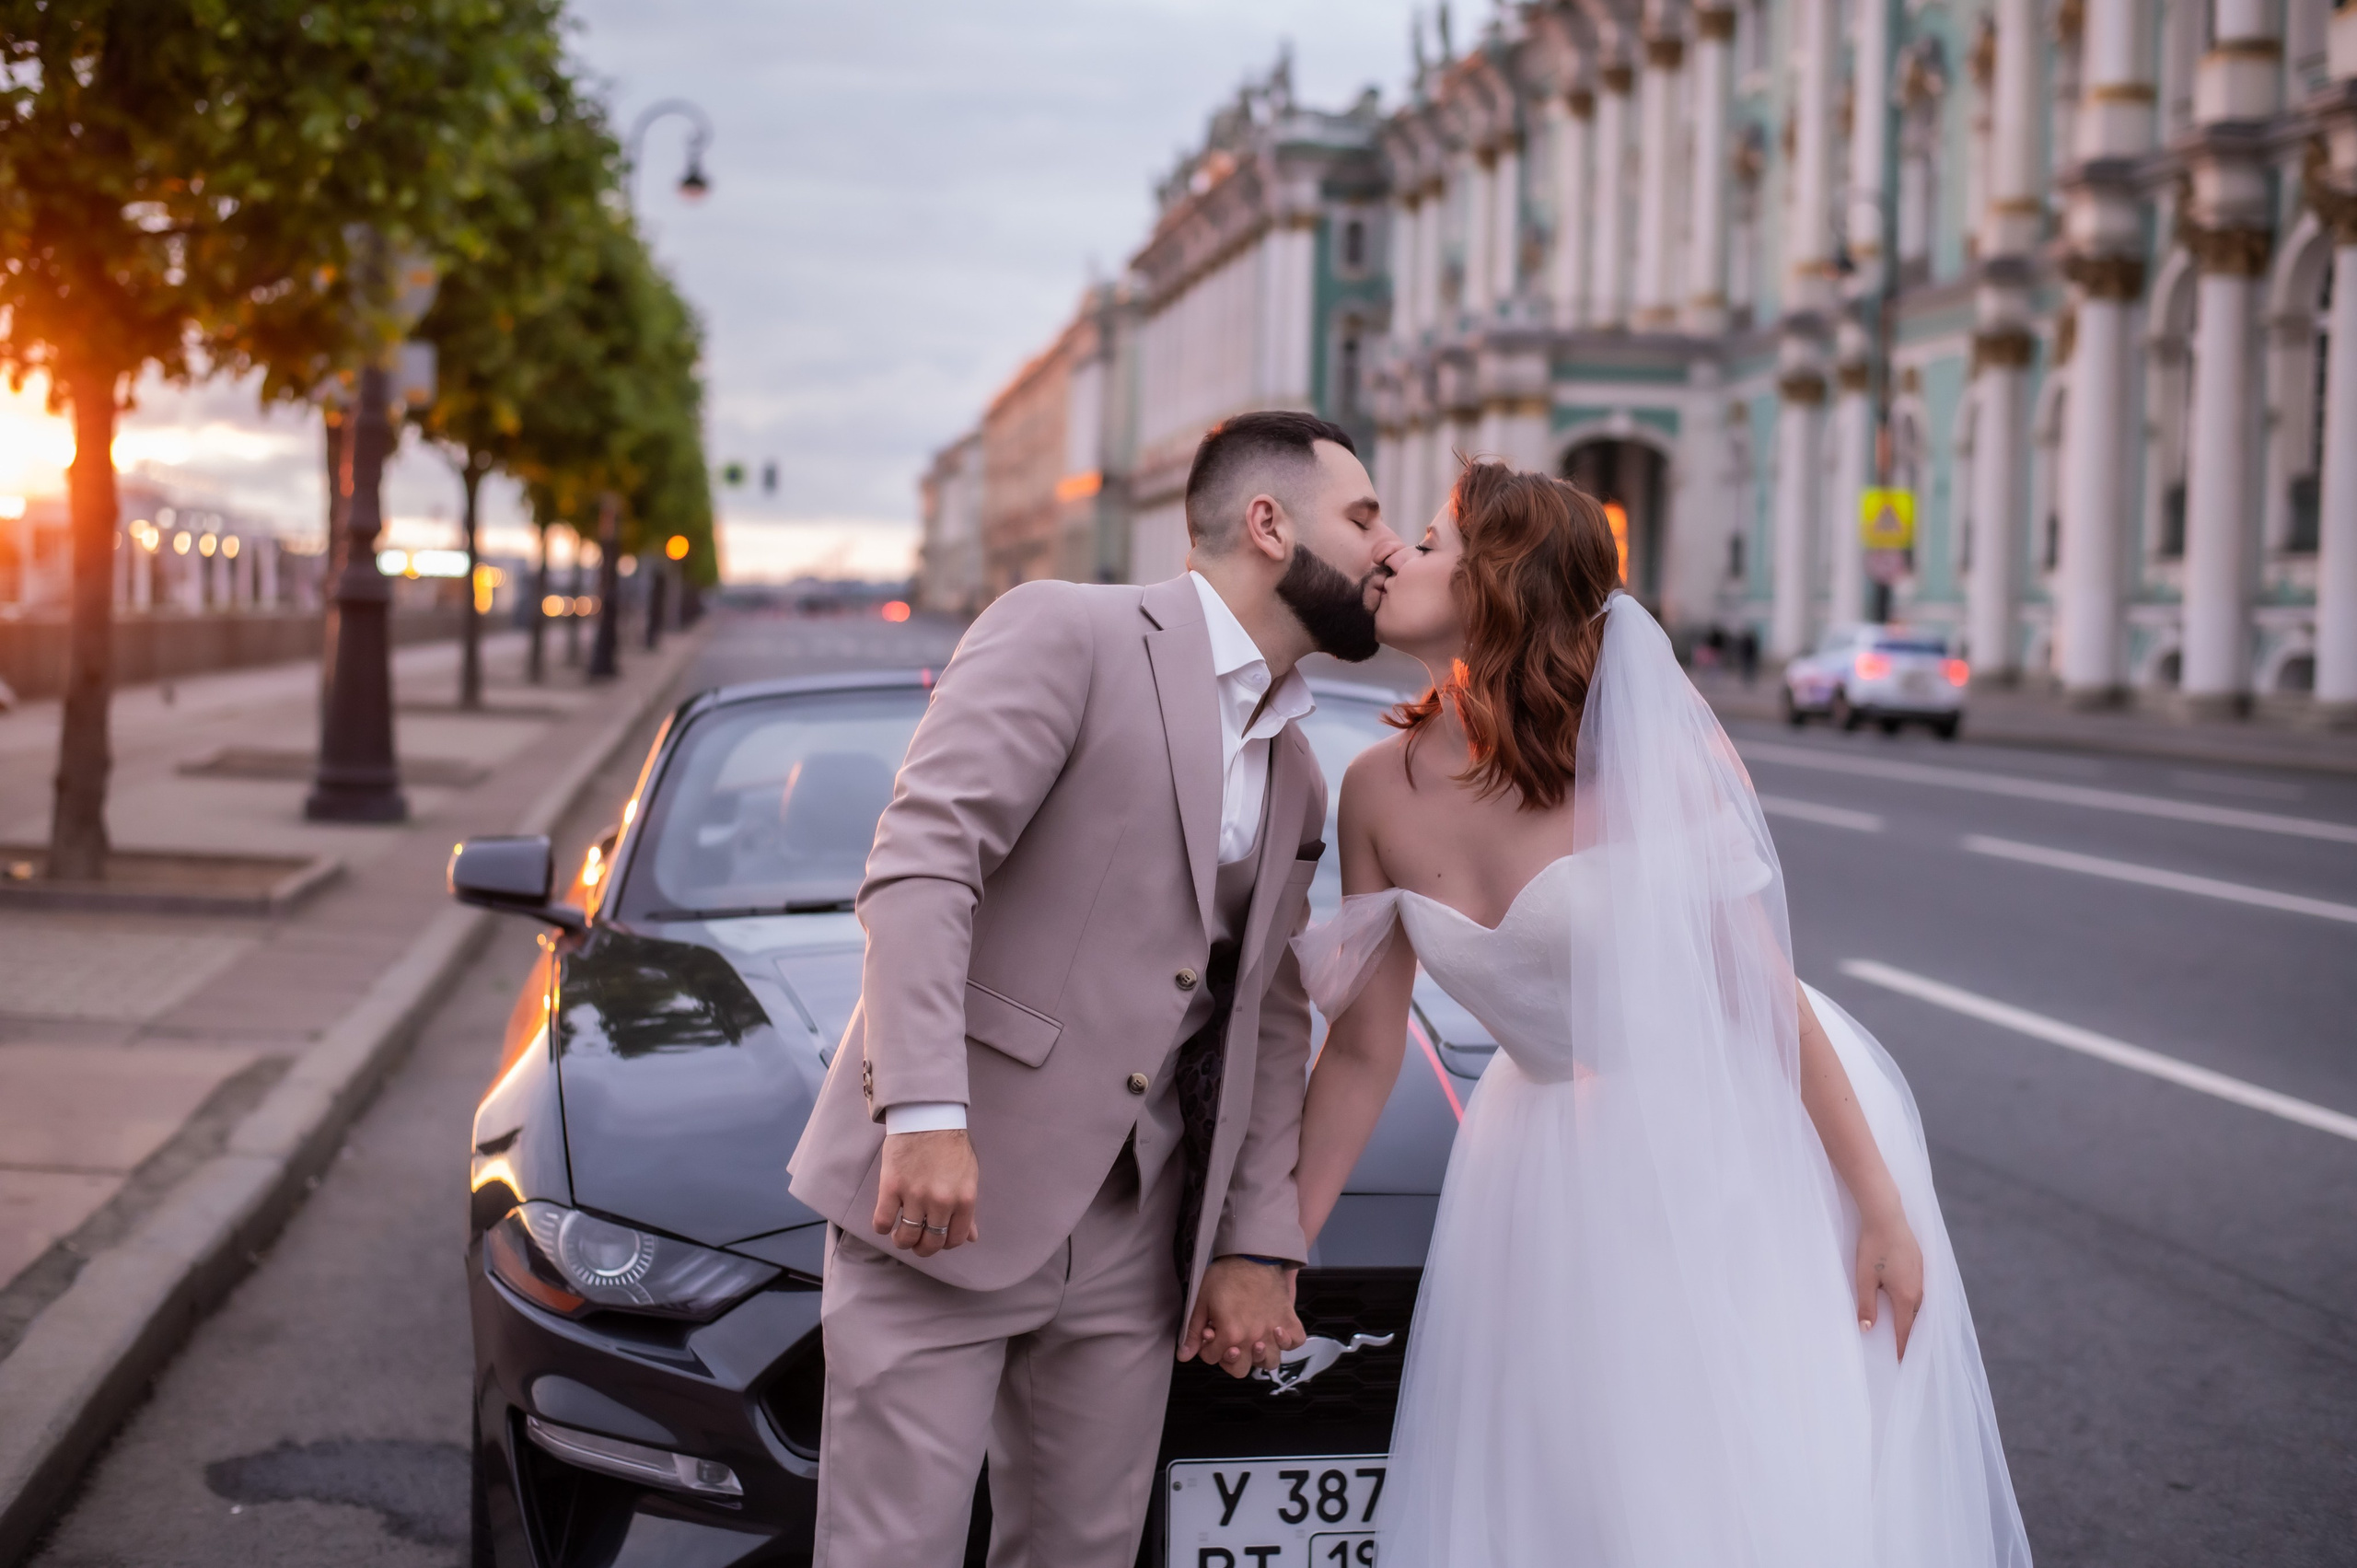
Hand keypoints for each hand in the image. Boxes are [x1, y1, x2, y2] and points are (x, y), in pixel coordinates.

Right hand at [871, 1129, 978, 1257]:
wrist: (928, 1117)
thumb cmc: (951, 1145)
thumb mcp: (968, 1176)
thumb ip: (968, 1210)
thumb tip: (972, 1237)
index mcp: (964, 1199)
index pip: (956, 1239)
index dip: (945, 1244)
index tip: (938, 1238)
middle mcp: (941, 1201)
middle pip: (930, 1243)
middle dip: (923, 1248)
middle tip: (917, 1241)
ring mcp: (915, 1195)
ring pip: (905, 1237)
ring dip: (902, 1241)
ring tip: (900, 1235)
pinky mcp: (892, 1187)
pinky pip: (882, 1221)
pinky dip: (881, 1227)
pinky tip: (885, 1222)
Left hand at [1180, 1256, 1304, 1378]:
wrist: (1252, 1255)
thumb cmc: (1225, 1276)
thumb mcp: (1202, 1302)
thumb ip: (1193, 1332)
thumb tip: (1183, 1356)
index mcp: (1230, 1334)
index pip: (1213, 1358)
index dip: (1207, 1347)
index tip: (1210, 1333)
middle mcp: (1253, 1338)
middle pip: (1240, 1370)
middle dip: (1229, 1359)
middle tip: (1229, 1342)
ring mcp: (1273, 1331)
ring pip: (1270, 1363)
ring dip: (1259, 1357)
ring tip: (1253, 1343)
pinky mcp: (1289, 1319)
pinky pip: (1295, 1341)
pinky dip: (1288, 1342)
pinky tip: (1276, 1334)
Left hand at [1855, 1206, 1924, 1358]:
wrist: (1887, 1216)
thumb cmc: (1873, 1247)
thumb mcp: (1864, 1279)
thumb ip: (1866, 1306)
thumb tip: (1867, 1330)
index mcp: (1906, 1297)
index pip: (1905, 1331)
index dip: (1902, 1348)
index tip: (1900, 1364)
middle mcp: (1919, 1290)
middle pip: (1915, 1321)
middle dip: (1910, 1337)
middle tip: (1904, 1352)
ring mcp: (1922, 1277)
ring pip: (1919, 1306)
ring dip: (1912, 1319)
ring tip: (1906, 1332)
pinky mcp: (1920, 1265)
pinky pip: (1920, 1292)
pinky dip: (1914, 1304)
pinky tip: (1907, 1304)